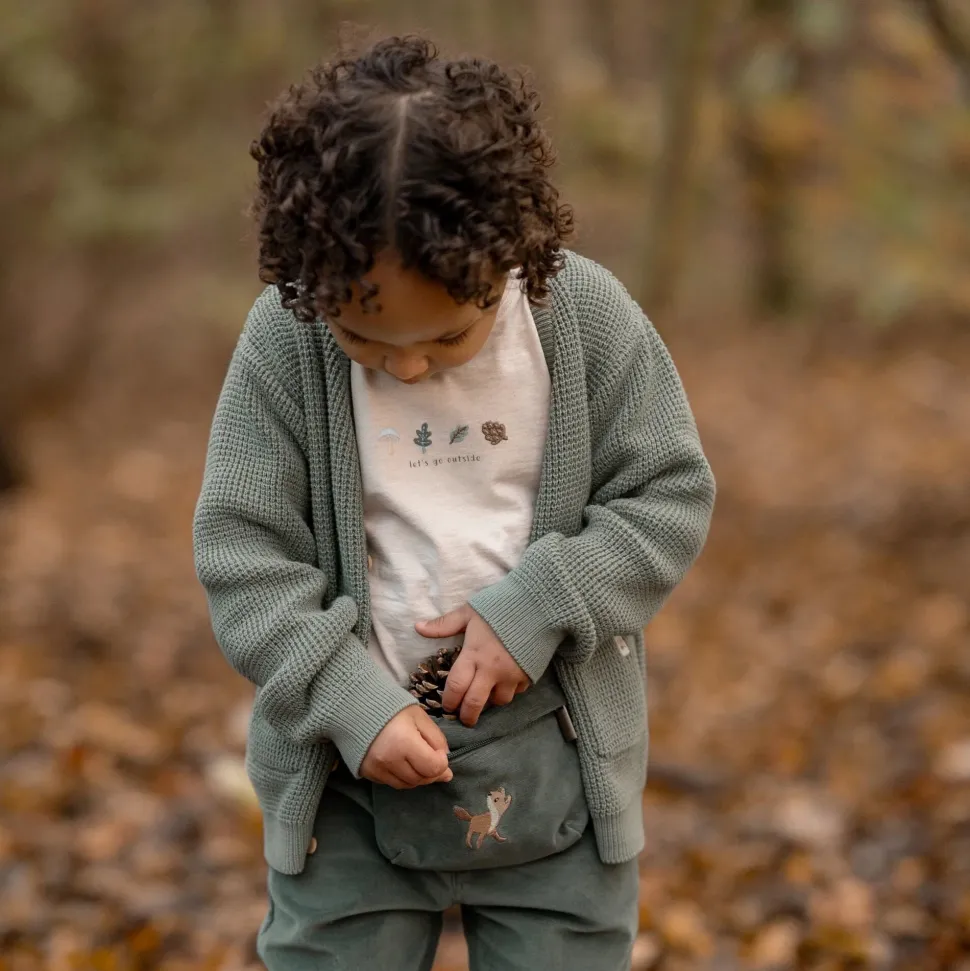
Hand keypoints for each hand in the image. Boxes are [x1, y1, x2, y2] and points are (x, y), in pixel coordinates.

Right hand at [360, 707, 453, 788]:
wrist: (357, 708)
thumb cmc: (392, 709)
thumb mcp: (419, 717)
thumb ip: (436, 738)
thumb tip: (445, 759)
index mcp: (404, 742)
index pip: (433, 767)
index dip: (442, 763)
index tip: (439, 752)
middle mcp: (389, 760)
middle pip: (421, 779)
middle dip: (431, 772)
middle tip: (433, 759)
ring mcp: (377, 769)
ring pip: (407, 785)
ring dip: (418, 776)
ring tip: (418, 762)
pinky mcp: (368, 773)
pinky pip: (392, 783)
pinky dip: (402, 777)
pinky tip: (403, 764)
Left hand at [415, 606, 528, 726]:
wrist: (538, 606)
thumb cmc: (500, 607)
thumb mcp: (469, 613)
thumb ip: (444, 624)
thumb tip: (418, 627)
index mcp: (473, 655)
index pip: (456, 687)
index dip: (449, 701)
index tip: (447, 707)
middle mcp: (491, 671)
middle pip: (475, 704)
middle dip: (467, 716)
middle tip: (463, 718)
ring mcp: (512, 676)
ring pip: (499, 701)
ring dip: (490, 701)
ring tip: (486, 694)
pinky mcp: (529, 676)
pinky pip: (517, 692)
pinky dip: (510, 690)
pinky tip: (506, 682)